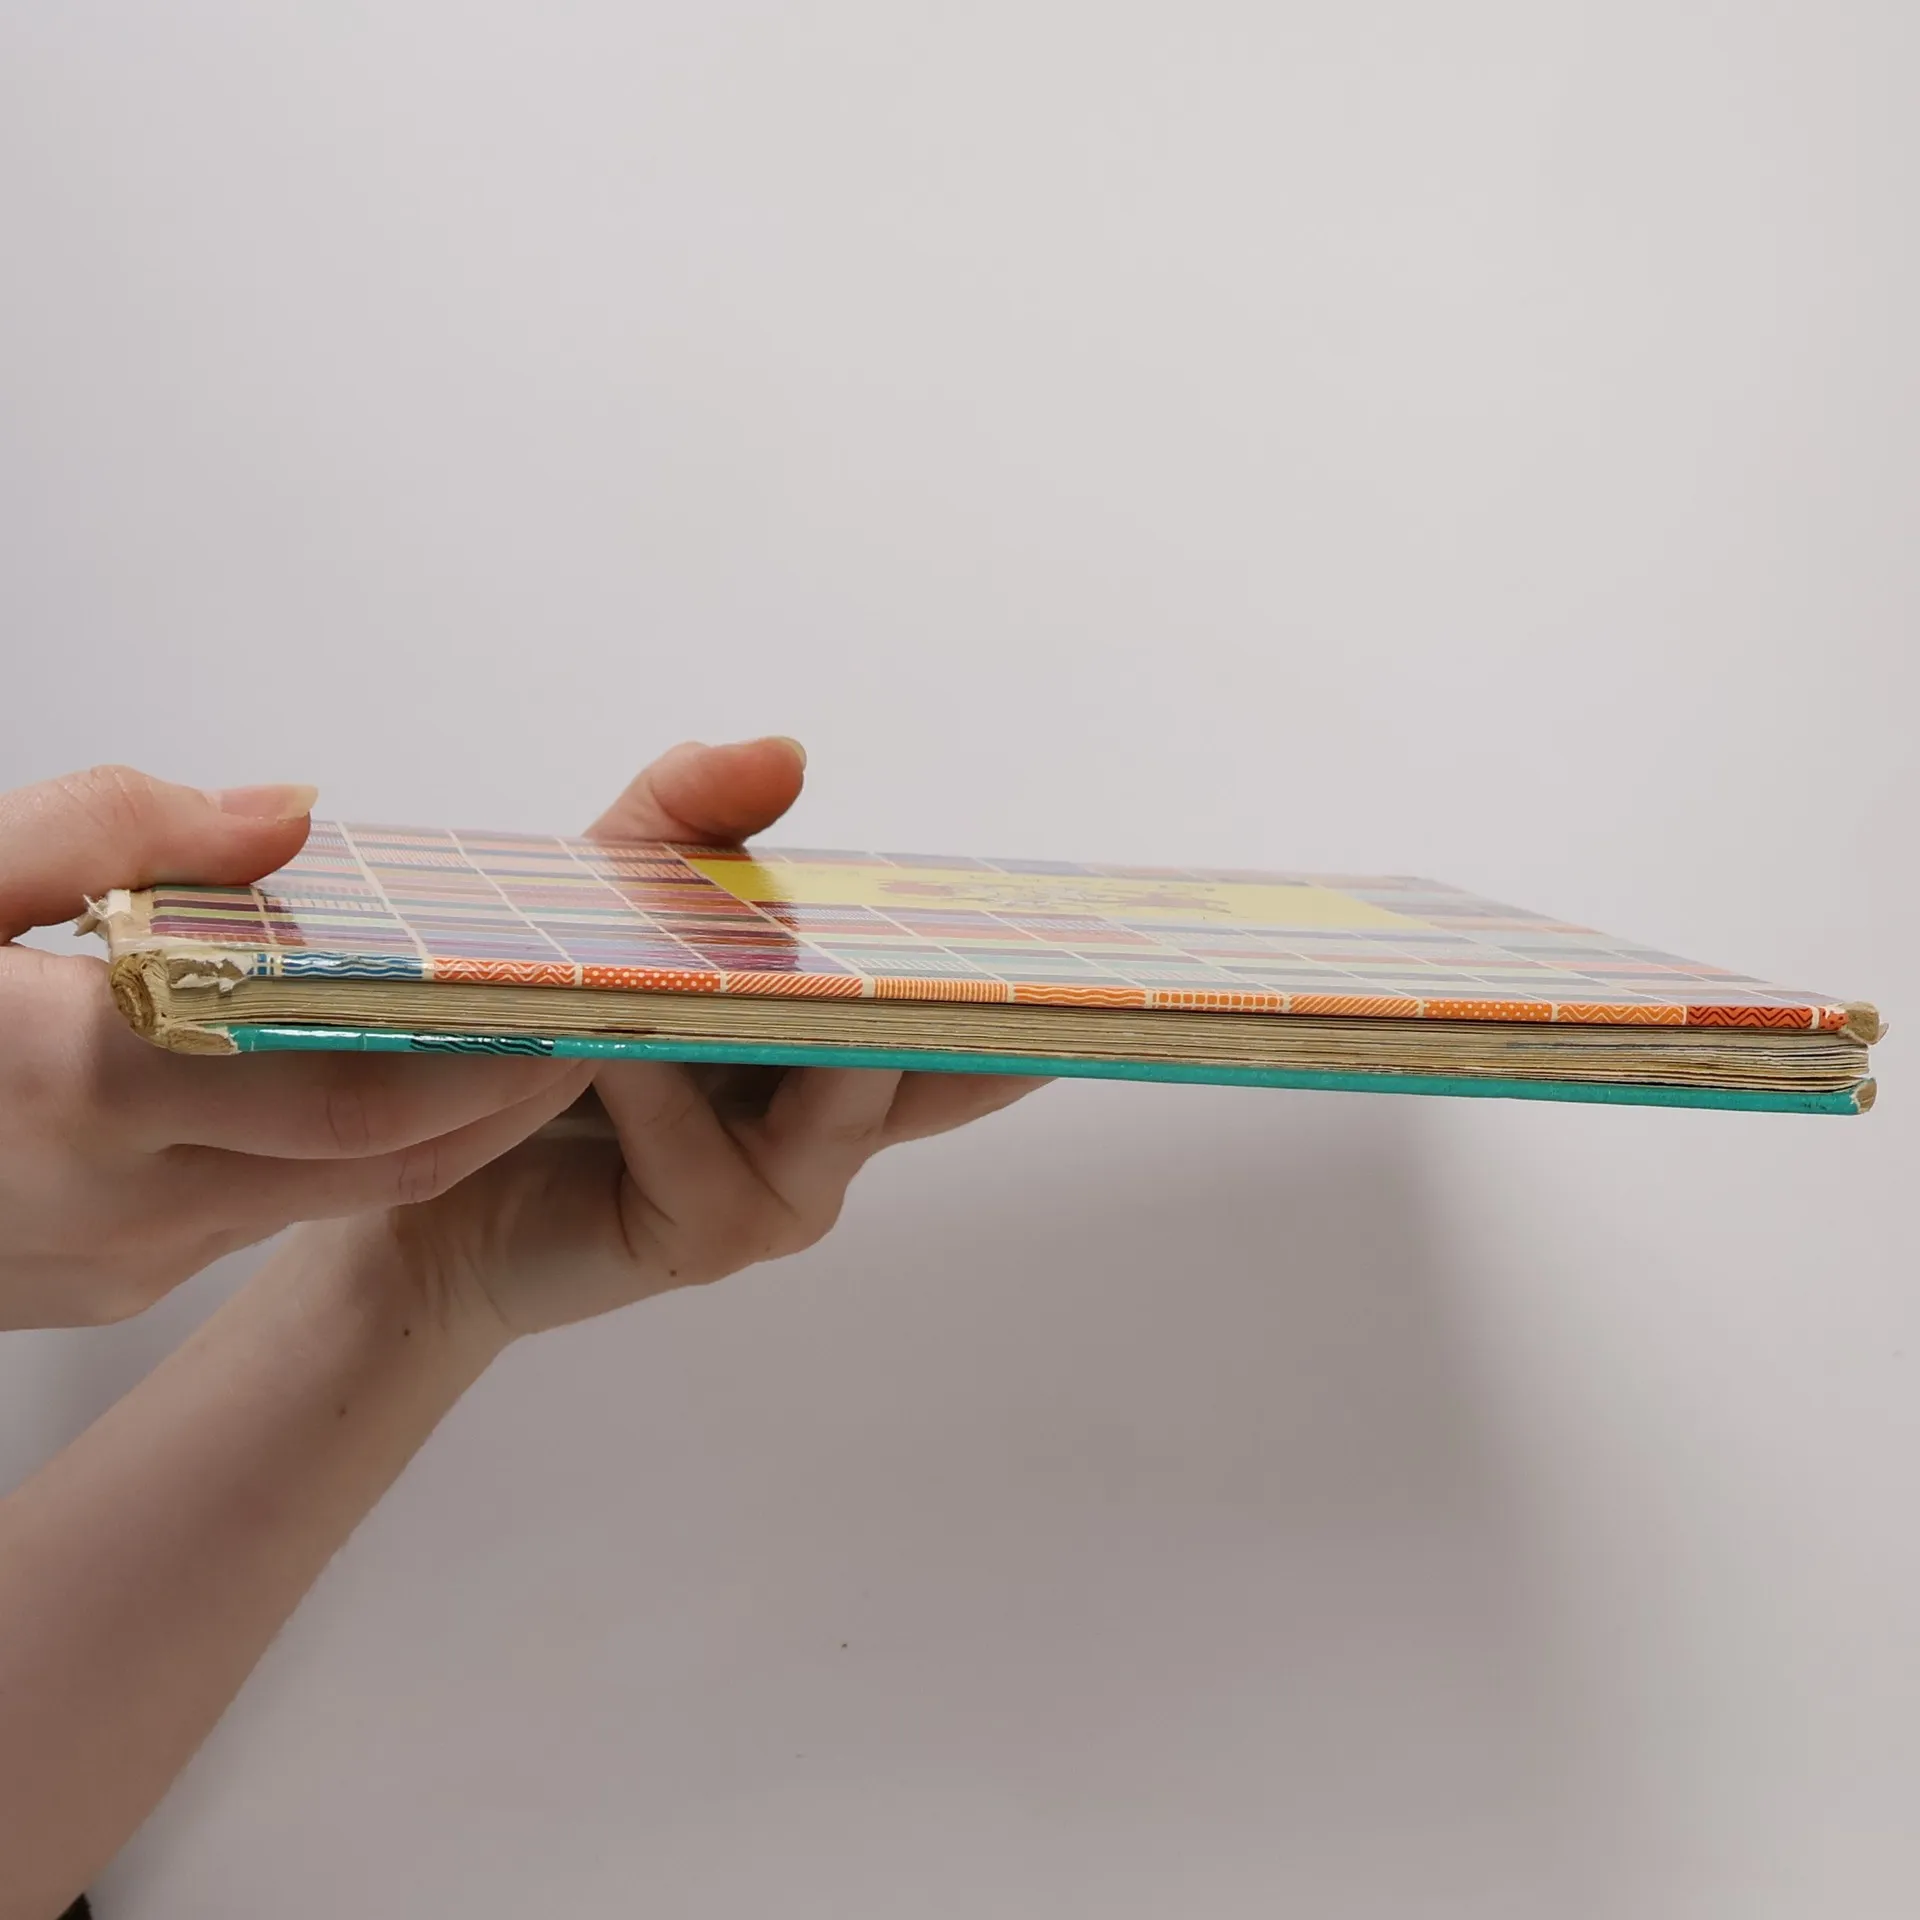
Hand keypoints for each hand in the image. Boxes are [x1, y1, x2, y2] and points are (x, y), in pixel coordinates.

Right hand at [0, 766, 589, 1328]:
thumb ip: (116, 831)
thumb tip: (289, 819)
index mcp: (82, 1085)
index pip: (359, 1100)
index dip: (487, 1060)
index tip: (575, 1006)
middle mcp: (119, 1202)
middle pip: (377, 1163)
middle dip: (500, 1097)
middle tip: (583, 1022)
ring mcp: (111, 1261)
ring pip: (321, 1192)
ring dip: (420, 1126)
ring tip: (496, 1034)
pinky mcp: (98, 1284)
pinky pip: (250, 1214)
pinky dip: (323, 1152)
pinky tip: (342, 1076)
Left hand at [364, 737, 1044, 1343]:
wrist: (408, 1189)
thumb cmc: (524, 1037)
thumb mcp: (601, 897)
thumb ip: (682, 825)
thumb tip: (789, 749)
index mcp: (829, 1038)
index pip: (957, 1005)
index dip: (1037, 978)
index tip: (1119, 936)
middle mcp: (832, 1114)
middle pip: (946, 1058)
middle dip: (982, 1007)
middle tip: (1009, 945)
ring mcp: (787, 1183)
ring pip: (843, 1096)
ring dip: (761, 1023)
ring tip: (683, 976)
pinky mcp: (717, 1235)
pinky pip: (718, 1152)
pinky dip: (657, 1088)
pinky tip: (595, 1056)